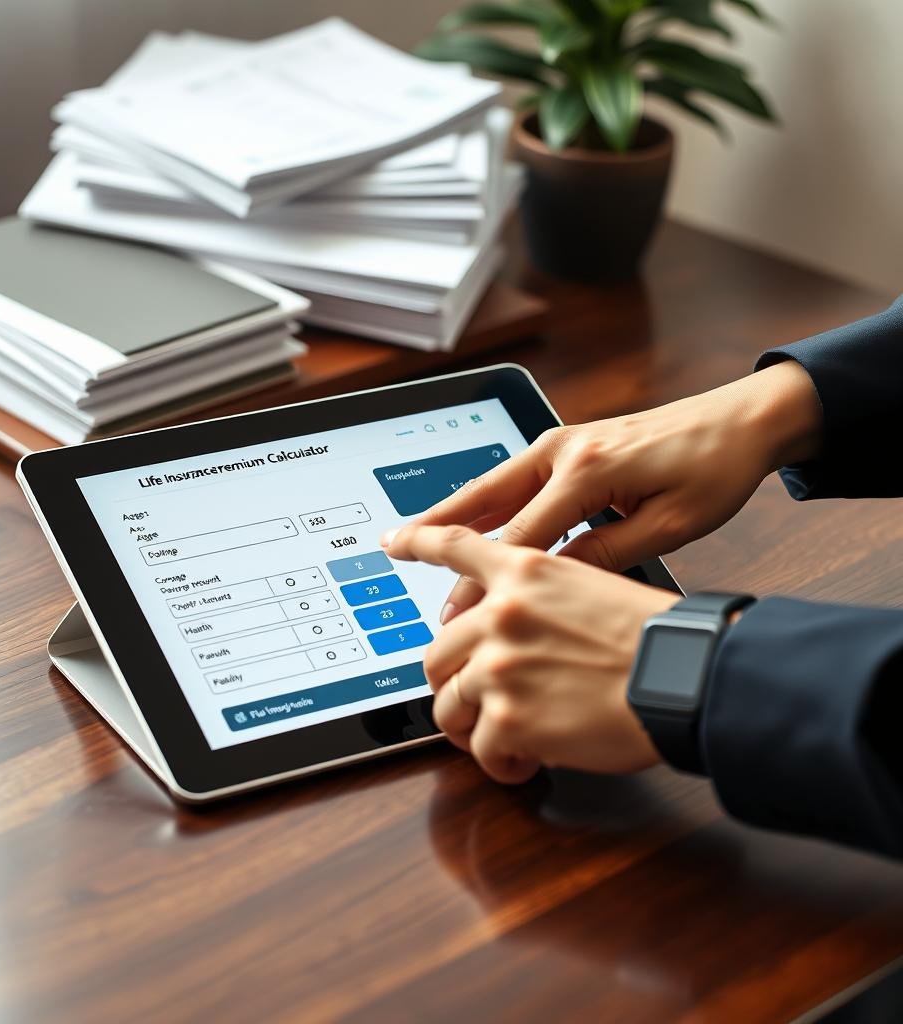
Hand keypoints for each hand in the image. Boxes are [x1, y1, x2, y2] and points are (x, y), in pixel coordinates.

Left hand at [381, 524, 679, 782]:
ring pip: (449, 706)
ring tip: (503, 740)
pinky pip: (480, 750)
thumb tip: (506, 630)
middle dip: (454, 684)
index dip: (419, 542)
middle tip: (478, 703)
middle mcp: (501, 613)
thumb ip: (536, 601)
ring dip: (472, 729)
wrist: (683, 677)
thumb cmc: (653, 638)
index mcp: (523, 573)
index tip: (396, 541)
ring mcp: (498, 665)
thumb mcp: (591, 587)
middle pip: (436, 653)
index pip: (456, 546)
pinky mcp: (507, 717)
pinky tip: (526, 763)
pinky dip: (500, 764)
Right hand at [416, 361, 820, 622]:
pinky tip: (462, 517)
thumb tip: (554, 583)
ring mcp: (559, 441)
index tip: (456, 615)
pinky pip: (509, 476)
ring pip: (488, 482)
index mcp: (587, 470)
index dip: (483, 582)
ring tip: (409, 533)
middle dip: (438, 532)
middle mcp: (562, 449)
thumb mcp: (669, 525)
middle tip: (396, 553)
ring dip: (449, 511)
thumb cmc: (713, 469)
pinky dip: (478, 499)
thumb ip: (606, 553)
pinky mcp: (565, 443)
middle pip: (483, 499)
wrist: (738, 419)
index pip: (519, 539)